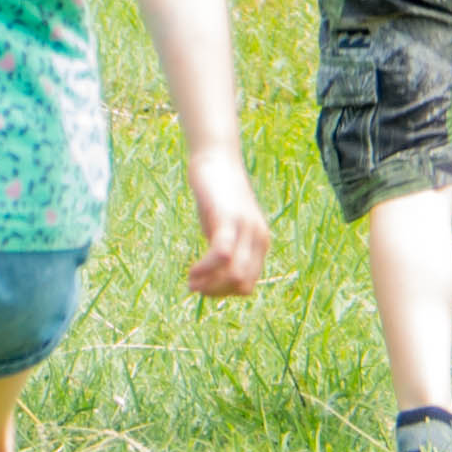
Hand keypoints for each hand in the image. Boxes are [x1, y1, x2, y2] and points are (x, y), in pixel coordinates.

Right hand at [181, 146, 276, 300]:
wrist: (216, 158)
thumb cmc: (217, 194)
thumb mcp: (223, 226)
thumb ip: (224, 248)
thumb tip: (209, 276)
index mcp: (260, 243)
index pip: (247, 284)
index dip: (223, 293)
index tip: (202, 288)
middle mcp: (258, 239)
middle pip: (241, 284)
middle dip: (216, 292)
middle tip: (194, 287)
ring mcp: (245, 228)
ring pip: (234, 275)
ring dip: (210, 285)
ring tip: (191, 282)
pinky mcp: (229, 218)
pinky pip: (221, 255)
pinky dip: (205, 270)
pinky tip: (192, 272)